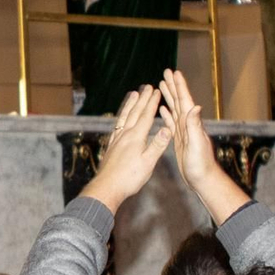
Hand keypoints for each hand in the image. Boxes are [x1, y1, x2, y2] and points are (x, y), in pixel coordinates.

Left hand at [79, 86, 171, 213]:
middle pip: (134, 113)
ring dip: (130, 104)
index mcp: (135, 138)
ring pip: (124, 117)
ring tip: (133, 94)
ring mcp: (116, 140)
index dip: (151, 103)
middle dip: (142, 99)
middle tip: (147, 87)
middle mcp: (125, 135)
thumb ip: (157, 145)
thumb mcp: (148, 163)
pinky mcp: (111, 146)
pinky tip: (122, 119)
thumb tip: (167, 128)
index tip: (156, 91)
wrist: (107, 188)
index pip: (146, 116)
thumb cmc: (129, 178)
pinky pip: (117, 126)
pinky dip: (121, 118)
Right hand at [158, 69, 248, 224]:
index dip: (179, 86)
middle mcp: (188, 124)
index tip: (173, 72)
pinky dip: (167, 114)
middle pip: (178, 100)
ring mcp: (184, 131)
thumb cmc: (200, 164)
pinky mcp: (179, 139)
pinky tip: (162, 109)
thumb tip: (195, 106)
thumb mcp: (197, 143)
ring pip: (174, 109)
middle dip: (172, 86)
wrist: (202, 179)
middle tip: (165, 72)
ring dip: (168, 97)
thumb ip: (194, 125)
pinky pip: (171, 122)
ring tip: (161, 85)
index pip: (184, 100)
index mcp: (191, 122)